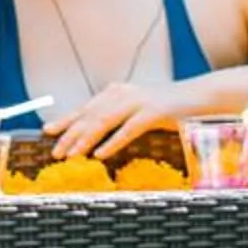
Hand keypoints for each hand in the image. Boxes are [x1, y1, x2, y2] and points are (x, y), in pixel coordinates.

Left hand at [45, 82, 186, 162]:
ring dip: (85, 139)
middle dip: (70, 133)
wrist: (200, 96)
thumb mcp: (139, 110)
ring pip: (105, 121)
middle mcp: (125, 93)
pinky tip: (100, 154)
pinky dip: (113, 142)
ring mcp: (139, 101)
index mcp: (118, 91)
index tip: (47, 131)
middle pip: (91, 114)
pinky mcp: (154, 112)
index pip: (86, 107)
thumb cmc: (169, 108)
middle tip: (55, 152)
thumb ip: (119, 118)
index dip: (66, 119)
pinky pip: (129, 129)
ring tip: (71, 156)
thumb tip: (95, 138)